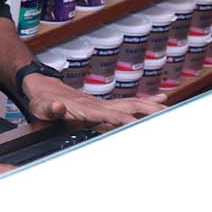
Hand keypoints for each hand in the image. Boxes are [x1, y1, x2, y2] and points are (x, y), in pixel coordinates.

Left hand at [21, 74, 166, 129]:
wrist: (39, 85)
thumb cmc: (41, 99)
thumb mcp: (41, 106)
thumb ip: (51, 109)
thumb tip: (60, 108)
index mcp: (87, 108)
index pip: (111, 115)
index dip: (125, 120)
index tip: (139, 125)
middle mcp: (99, 104)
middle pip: (130, 105)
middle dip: (149, 110)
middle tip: (168, 115)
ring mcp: (103, 104)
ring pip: (133, 103)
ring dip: (153, 106)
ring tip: (172, 109)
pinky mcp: (104, 105)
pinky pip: (128, 103)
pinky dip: (146, 101)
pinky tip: (160, 99)